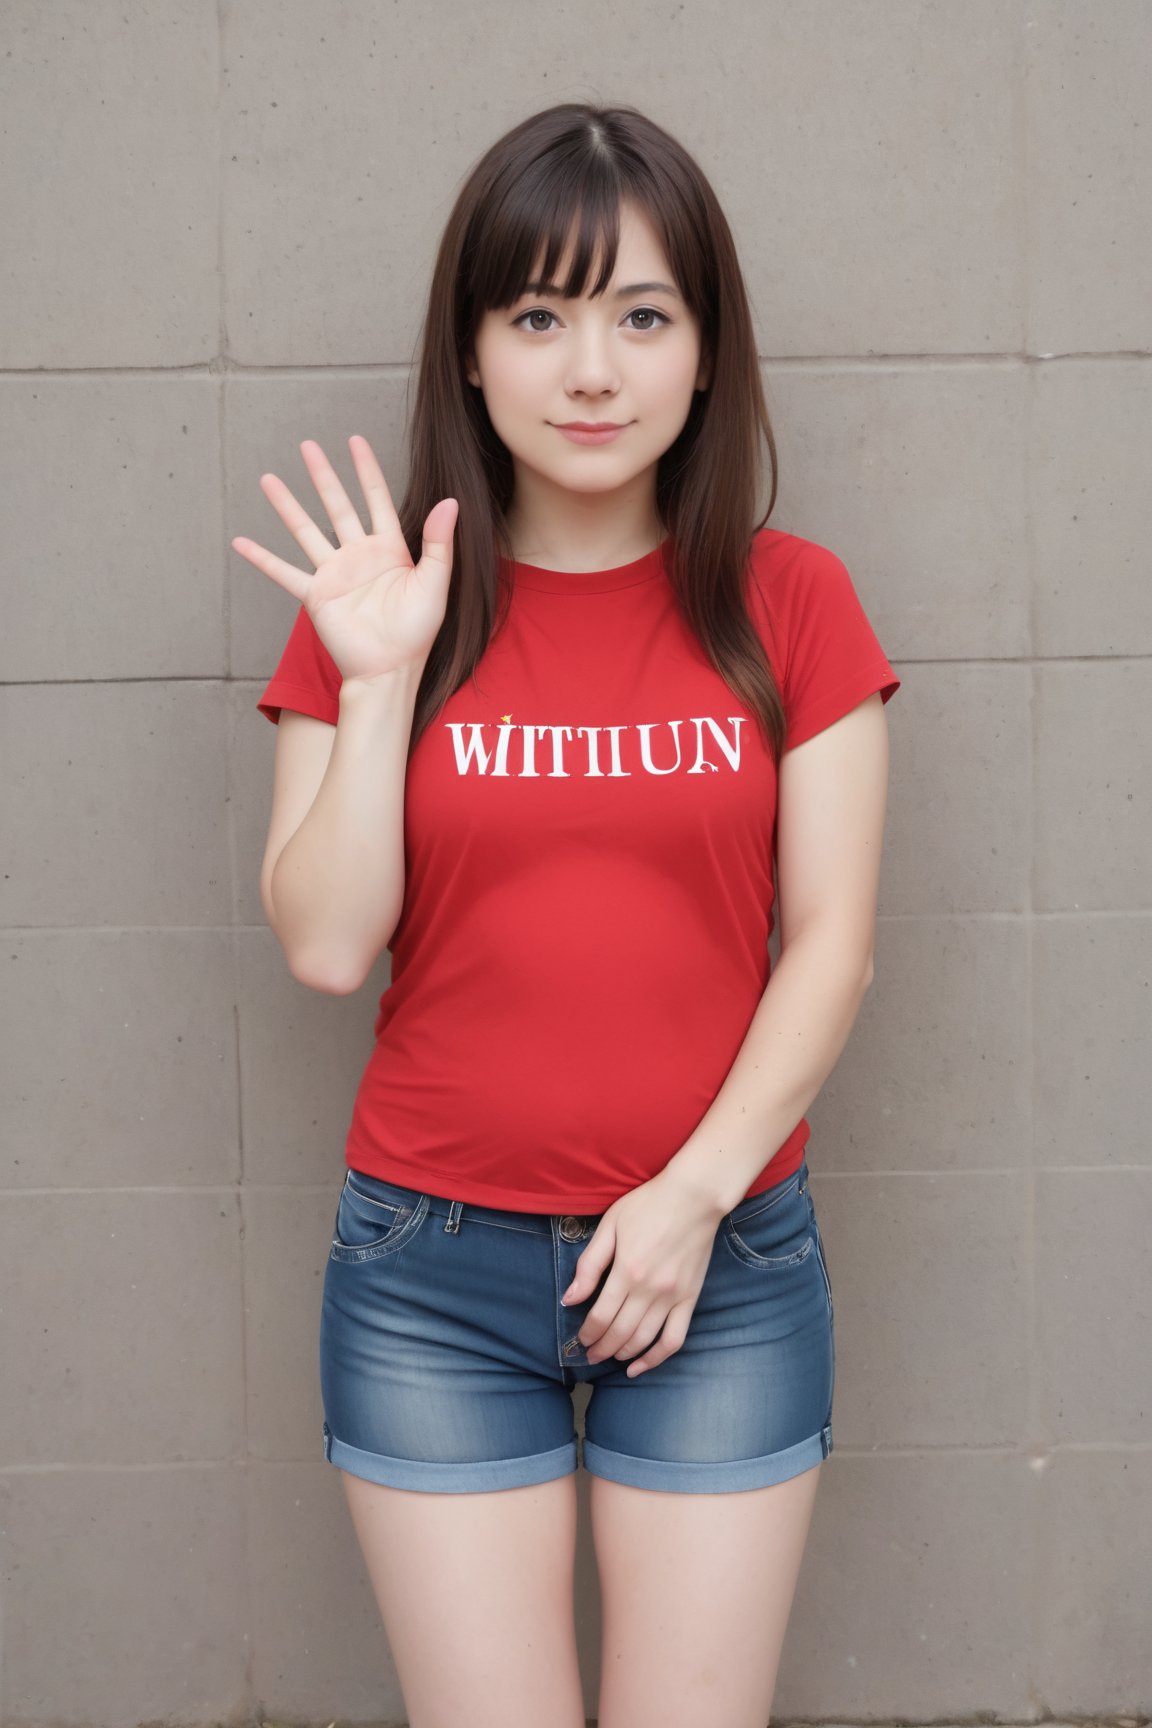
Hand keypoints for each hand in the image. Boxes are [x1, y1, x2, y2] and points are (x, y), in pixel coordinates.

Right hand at [230, 435, 458, 679]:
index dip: (366, 470)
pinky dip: (262, 559)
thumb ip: (440, 543)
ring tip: (267, 479)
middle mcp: (359, 556)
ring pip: (305, 531)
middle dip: (323, 475)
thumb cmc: (417, 632)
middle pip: (337, 505)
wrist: (390, 669)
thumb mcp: (435, 583)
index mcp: (390, 549)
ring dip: (286, 506)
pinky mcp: (316, 596)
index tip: (355, 441)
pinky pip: (284, 573)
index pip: (376, 499)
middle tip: (307, 445)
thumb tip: (450, 501)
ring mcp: (335, 574)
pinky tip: (241, 543)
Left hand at [561, 1170, 725, 1377]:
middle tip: (590, 1354)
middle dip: (601, 1348)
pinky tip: (641, 1366)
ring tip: (611, 1357)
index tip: (580, 1339)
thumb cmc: (648, 1204)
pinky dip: (657, 1358)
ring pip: (644, 1340)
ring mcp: (673, 1297)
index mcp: (627, 1271)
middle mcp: (650, 1290)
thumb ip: (589, 1264)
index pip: (600, 1316)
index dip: (587, 1333)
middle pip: (620, 1333)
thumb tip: (570, 1298)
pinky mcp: (691, 1298)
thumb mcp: (610, 1225)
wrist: (695, 1197)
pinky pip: (675, 1339)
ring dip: (623, 1354)